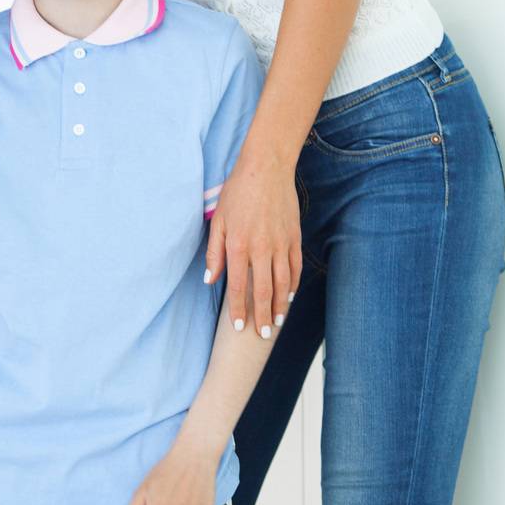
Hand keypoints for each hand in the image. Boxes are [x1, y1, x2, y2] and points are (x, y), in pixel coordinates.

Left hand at [205, 151, 301, 332]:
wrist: (266, 169)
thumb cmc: (237, 193)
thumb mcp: (218, 220)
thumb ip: (214, 253)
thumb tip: (210, 280)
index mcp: (239, 245)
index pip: (239, 287)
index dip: (239, 310)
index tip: (239, 327)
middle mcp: (261, 248)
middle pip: (263, 291)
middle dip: (262, 316)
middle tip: (262, 334)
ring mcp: (280, 244)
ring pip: (282, 283)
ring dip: (279, 306)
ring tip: (276, 322)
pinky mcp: (294, 237)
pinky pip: (295, 268)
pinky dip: (293, 285)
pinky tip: (288, 297)